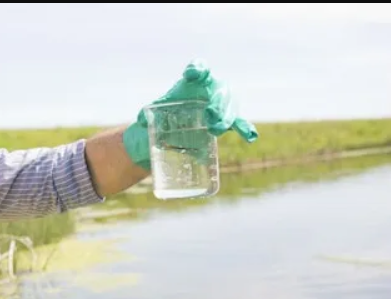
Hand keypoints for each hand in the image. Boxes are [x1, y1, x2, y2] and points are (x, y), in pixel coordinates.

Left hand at [123, 59, 258, 170]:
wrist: (169, 133)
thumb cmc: (162, 116)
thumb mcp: (152, 114)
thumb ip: (146, 114)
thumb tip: (140, 120)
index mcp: (192, 82)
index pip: (199, 69)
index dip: (198, 69)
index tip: (192, 74)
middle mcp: (210, 90)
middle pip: (219, 89)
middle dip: (217, 102)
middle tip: (209, 115)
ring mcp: (220, 105)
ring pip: (230, 106)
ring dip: (226, 117)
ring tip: (216, 129)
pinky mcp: (225, 122)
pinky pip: (239, 123)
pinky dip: (245, 129)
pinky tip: (250, 137)